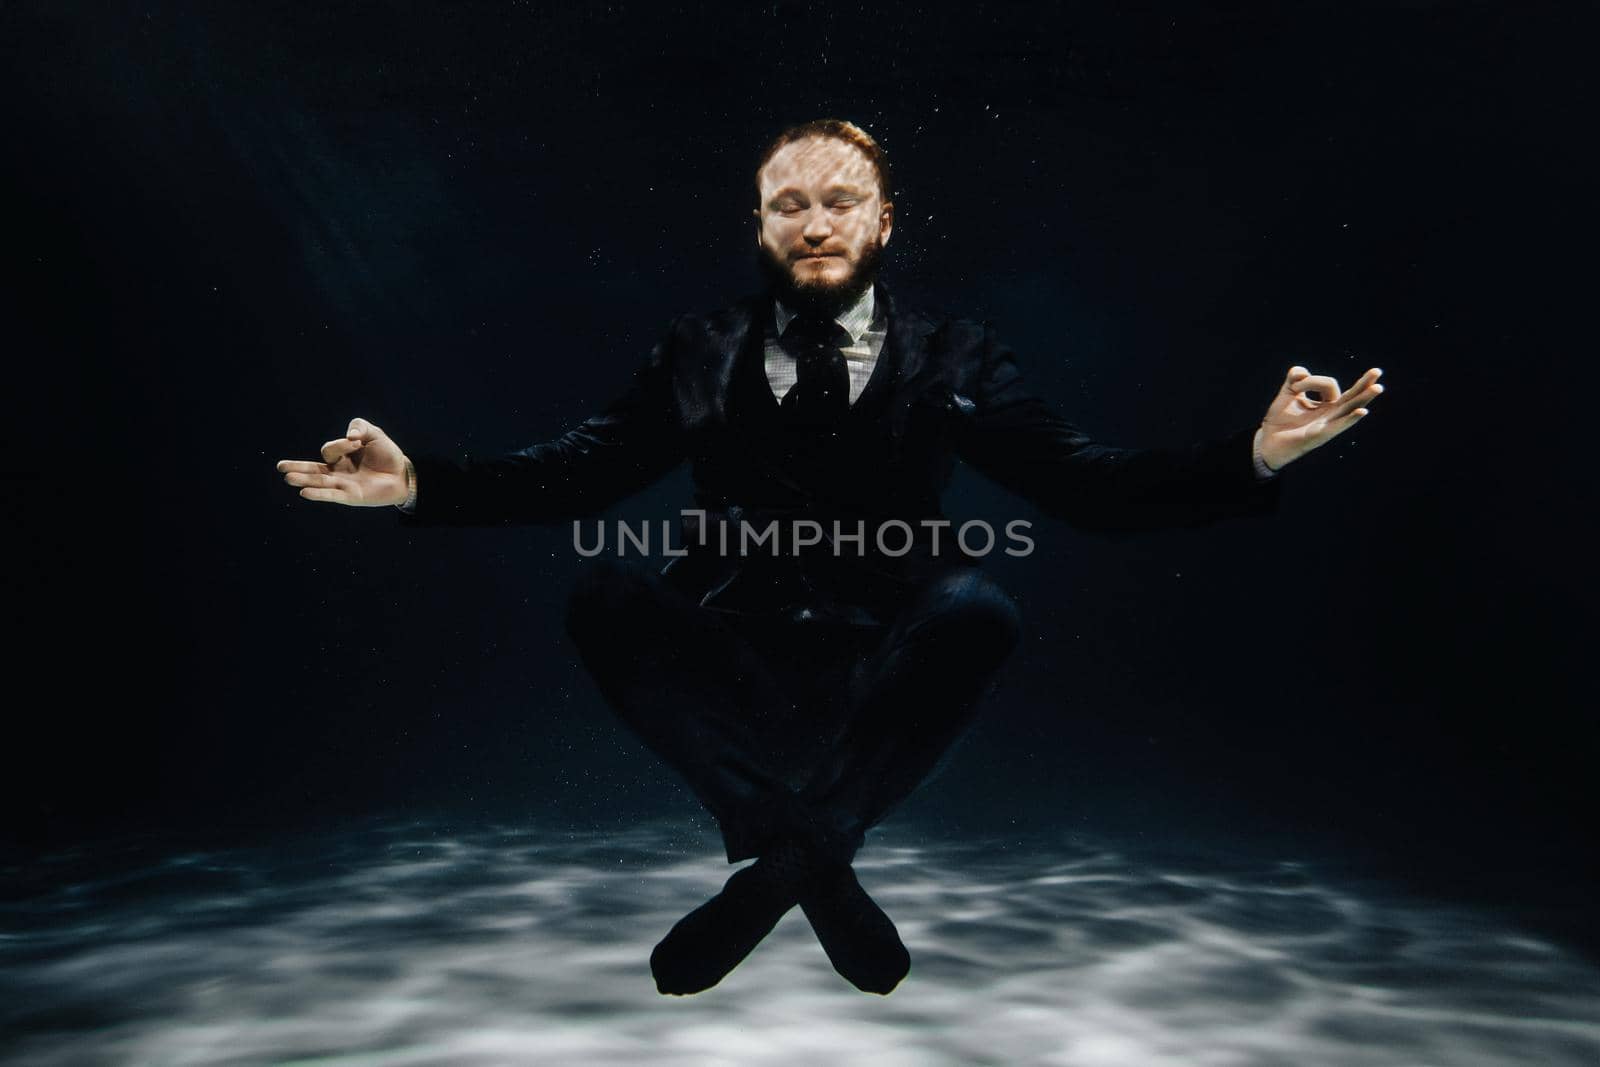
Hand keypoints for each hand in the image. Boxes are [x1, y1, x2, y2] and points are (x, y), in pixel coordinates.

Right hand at [276, 417, 410, 506]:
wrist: (404, 474)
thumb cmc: (388, 455)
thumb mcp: (375, 434)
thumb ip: (361, 427)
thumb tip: (350, 436)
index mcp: (340, 457)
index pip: (329, 450)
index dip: (341, 445)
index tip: (357, 441)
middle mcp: (338, 472)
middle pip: (314, 470)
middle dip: (297, 467)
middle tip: (280, 467)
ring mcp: (343, 485)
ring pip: (320, 482)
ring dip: (305, 480)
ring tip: (288, 478)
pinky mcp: (352, 497)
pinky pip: (333, 496)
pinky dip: (320, 494)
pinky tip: (305, 493)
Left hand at [1255, 366, 1383, 470]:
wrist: (1267, 442)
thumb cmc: (1279, 420)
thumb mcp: (1287, 393)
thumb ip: (1295, 378)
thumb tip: (1301, 372)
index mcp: (1326, 405)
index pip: (1329, 385)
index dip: (1312, 380)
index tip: (1295, 386)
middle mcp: (1331, 414)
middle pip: (1352, 397)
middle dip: (1364, 383)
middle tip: (1377, 371)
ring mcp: (1328, 425)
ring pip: (1350, 409)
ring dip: (1364, 398)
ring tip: (1378, 387)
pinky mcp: (1321, 435)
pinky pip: (1339, 425)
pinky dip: (1350, 418)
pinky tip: (1362, 411)